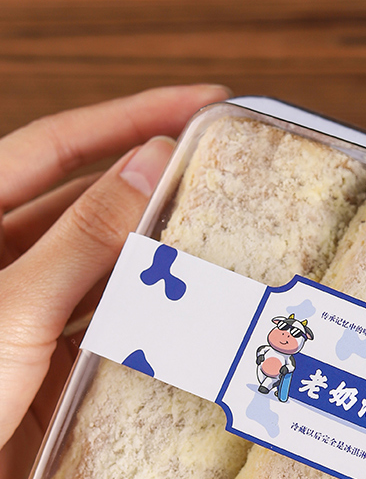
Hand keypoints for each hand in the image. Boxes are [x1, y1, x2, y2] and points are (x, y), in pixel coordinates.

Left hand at [0, 84, 230, 478]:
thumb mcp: (12, 307)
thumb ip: (81, 238)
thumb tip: (148, 164)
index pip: (59, 146)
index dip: (129, 118)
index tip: (200, 104)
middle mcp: (3, 262)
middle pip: (90, 209)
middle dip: (156, 193)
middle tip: (230, 181)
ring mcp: (27, 318)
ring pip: (106, 276)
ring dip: (158, 266)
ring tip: (227, 249)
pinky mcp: (48, 373)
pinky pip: (109, 338)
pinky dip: (148, 329)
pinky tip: (193, 322)